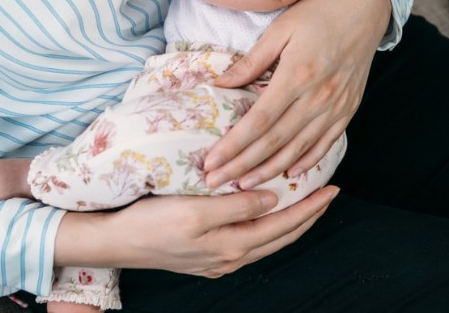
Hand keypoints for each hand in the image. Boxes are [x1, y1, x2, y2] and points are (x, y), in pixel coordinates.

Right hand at [55, 187, 338, 276]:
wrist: (114, 242)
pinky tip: (268, 212)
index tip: (333, 188)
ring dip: (290, 221)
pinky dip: (268, 226)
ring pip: (267, 240)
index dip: (311, 207)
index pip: (284, 225)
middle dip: (308, 215)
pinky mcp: (207, 256)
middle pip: (282, 237)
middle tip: (330, 193)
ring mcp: (219, 260)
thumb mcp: (196, 209)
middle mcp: (231, 258)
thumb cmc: (151, 222)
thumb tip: (272, 199)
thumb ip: (237, 206)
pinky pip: (250, 240)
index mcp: (232, 246)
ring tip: (307, 201)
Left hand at [203, 0, 389, 188]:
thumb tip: (220, 85)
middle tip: (216, 183)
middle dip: (243, 166)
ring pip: (299, 149)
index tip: (211, 162)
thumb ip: (252, 61)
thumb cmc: (319, 13)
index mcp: (297, 75)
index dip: (233, 146)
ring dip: (271, 170)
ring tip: (245, 186)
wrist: (366, 8)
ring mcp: (336, 106)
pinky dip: (308, 161)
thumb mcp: (281, 28)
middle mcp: (318, 96)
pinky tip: (290, 173)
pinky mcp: (349, 108)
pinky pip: (327, 143)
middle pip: (275, 142)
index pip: (259, 121)